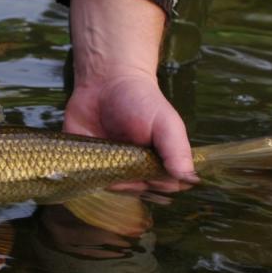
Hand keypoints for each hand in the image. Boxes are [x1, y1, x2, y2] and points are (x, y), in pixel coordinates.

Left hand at [64, 0, 196, 185]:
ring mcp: (108, 168)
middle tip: (125, 156)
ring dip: (107, 176)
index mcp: (157, 162)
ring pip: (109, 187)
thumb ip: (176, 149)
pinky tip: (87, 158)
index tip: (149, 166)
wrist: (105, 82)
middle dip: (130, 179)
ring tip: (108, 153)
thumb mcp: (166, 122)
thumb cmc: (141, 101)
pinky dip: (84, 172)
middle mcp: (134, 170)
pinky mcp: (84, 162)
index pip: (162, 186)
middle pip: (135, 190)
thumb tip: (188, 178)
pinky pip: (83, 177)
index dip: (157, 181)